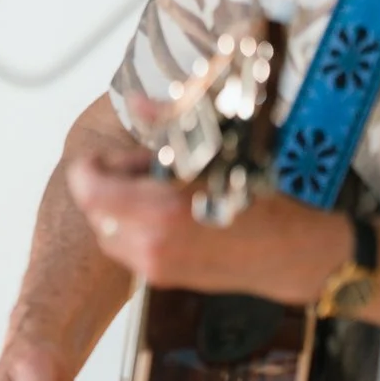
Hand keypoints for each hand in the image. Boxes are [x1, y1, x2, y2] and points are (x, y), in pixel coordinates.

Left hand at [66, 149, 349, 304]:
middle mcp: (150, 244)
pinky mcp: (160, 279)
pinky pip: (126, 248)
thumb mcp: (217, 153)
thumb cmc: (261, 202)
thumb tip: (137, 102)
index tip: (106, 156)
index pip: (88, 190)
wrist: (292, 254)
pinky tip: (165, 213)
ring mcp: (153, 266)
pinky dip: (133, 227)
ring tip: (156, 190)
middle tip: (144, 168)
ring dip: (119, 206)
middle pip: (95, 209)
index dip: (90, 167)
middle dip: (110, 183)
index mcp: (160, 211)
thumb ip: (167, 127)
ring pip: (107, 229)